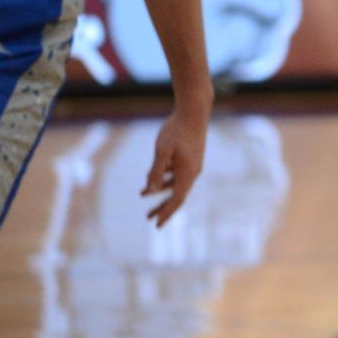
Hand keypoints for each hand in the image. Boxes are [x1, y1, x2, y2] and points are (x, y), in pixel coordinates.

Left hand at [142, 103, 207, 226]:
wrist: (194, 111)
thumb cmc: (176, 130)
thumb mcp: (162, 150)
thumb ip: (156, 170)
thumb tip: (151, 190)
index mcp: (187, 173)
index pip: (176, 200)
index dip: (166, 213)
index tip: (156, 225)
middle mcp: (193, 172)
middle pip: (177, 195)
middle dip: (162, 207)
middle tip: (149, 218)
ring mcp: (193, 164)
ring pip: (176, 184)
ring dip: (160, 191)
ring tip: (142, 195)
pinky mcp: (191, 157)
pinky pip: (177, 174)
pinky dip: (164, 179)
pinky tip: (152, 176)